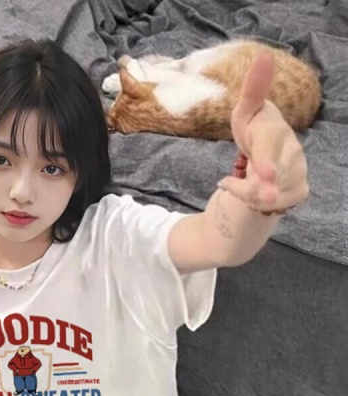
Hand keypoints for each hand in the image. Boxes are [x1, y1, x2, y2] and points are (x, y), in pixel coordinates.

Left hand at [218, 52, 308, 213]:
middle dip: (250, 190)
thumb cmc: (253, 127)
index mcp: (275, 131)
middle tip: (230, 189)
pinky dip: (255, 204)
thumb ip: (253, 89)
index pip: (270, 148)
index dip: (267, 161)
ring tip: (236, 183)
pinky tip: (253, 193)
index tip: (265, 175)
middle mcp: (293, 151)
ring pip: (268, 196)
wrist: (267, 151)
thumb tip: (263, 55)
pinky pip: (276, 206)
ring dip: (244, 194)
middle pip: (267, 180)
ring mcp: (299, 171)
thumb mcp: (246, 110)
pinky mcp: (300, 190)